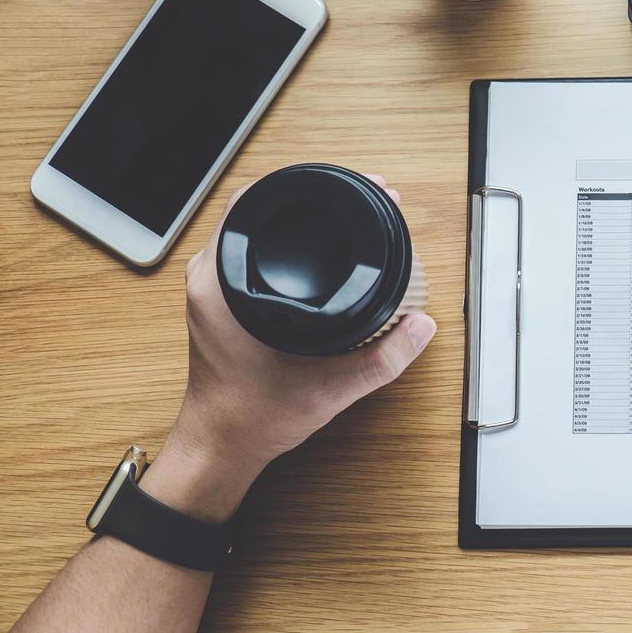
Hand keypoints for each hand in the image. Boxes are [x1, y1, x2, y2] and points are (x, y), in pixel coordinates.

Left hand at [141, 178, 436, 521]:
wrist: (222, 447)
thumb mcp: (332, 387)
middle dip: (315, 200)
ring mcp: (211, 289)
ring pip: (256, 232)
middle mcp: (209, 279)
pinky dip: (285, 246)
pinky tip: (316, 254)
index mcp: (222, 285)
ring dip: (299, 222)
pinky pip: (251, 254)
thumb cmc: (252, 418)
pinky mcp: (219, 302)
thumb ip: (384, 357)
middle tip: (364, 201)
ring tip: (346, 220)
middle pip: (262, 210)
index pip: (257, 204)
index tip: (350, 188)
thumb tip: (421, 326)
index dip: (308, 185)